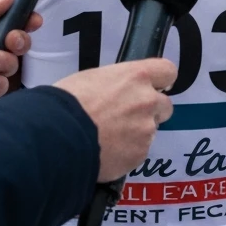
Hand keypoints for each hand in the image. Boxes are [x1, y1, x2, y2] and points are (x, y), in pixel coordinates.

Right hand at [55, 59, 176, 181]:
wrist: (58, 138)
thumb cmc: (68, 102)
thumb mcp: (93, 78)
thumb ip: (118, 84)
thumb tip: (119, 92)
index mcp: (138, 76)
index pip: (168, 71)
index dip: (161, 80)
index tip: (152, 87)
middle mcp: (148, 101)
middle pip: (165, 105)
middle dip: (151, 111)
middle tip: (127, 117)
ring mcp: (146, 129)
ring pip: (151, 130)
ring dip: (137, 133)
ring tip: (111, 138)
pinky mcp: (139, 154)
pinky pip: (139, 151)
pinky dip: (128, 152)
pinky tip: (107, 153)